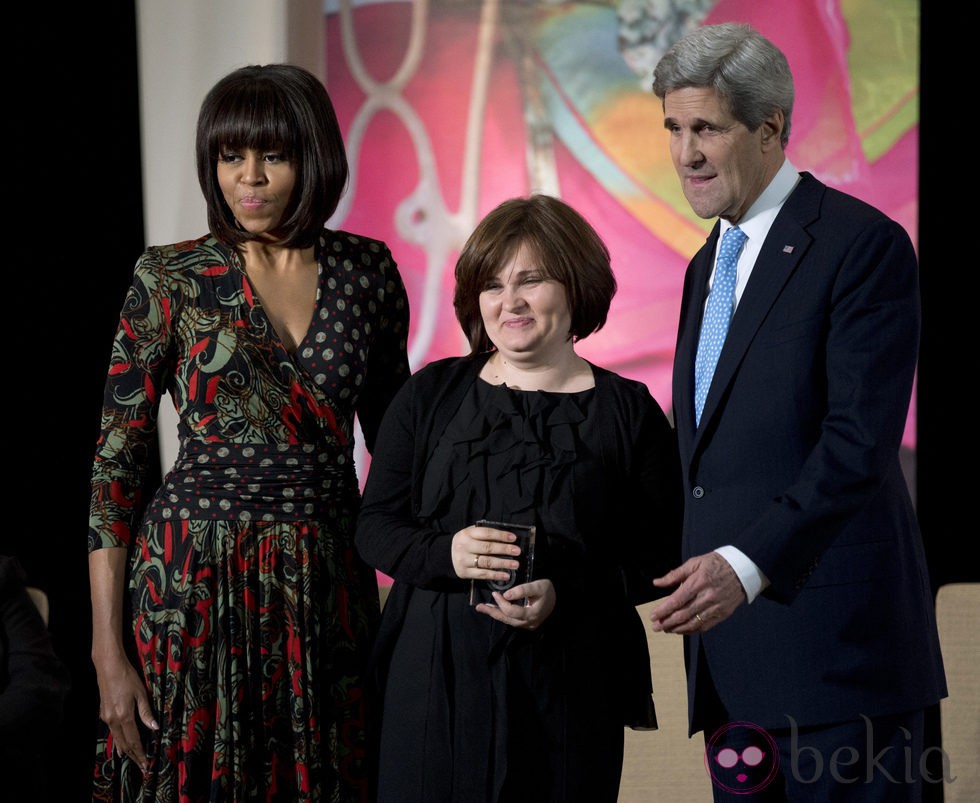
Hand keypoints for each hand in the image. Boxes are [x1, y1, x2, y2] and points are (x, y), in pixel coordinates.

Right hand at [94, 652, 158, 772]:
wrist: (108, 666)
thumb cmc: (127, 677)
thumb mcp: (141, 693)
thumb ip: (146, 712)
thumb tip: (154, 728)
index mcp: (124, 716)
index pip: (134, 741)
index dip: (140, 753)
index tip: (146, 764)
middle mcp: (113, 720)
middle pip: (124, 744)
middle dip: (134, 756)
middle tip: (142, 767)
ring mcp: (106, 717)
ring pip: (117, 739)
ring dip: (126, 750)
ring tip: (133, 759)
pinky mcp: (103, 713)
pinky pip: (112, 732)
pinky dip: (119, 741)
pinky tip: (121, 746)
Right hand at [451, 523, 521, 581]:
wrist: (446, 556)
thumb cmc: (465, 543)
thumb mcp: (471, 534)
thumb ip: (485, 534)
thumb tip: (507, 537)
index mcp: (467, 534)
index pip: (487, 533)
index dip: (501, 535)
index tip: (514, 538)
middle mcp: (464, 546)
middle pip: (488, 548)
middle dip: (504, 549)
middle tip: (517, 551)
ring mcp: (464, 560)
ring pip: (486, 562)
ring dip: (503, 563)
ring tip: (515, 564)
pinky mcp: (464, 572)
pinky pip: (482, 574)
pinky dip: (495, 575)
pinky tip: (506, 575)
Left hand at [476, 578, 555, 628]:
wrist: (558, 598)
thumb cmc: (548, 590)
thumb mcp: (538, 586)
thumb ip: (522, 590)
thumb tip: (505, 595)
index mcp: (532, 614)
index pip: (512, 611)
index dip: (502, 603)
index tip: (495, 593)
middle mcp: (529, 623)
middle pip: (507, 619)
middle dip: (492, 612)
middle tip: (479, 607)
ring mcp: (527, 625)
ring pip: (508, 621)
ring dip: (495, 613)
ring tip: (483, 608)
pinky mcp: (526, 622)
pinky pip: (511, 620)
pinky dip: (502, 614)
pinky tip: (494, 609)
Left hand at [648, 552, 745, 633]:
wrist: (742, 570)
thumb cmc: (716, 564)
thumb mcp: (694, 563)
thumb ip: (675, 574)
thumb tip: (657, 583)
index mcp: (698, 582)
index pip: (677, 600)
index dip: (663, 610)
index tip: (653, 615)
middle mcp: (707, 597)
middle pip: (683, 614)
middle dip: (667, 622)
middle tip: (656, 627)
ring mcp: (716, 607)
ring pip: (693, 623)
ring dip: (677, 629)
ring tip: (666, 630)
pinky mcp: (723, 614)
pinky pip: (705, 626)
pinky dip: (692, 630)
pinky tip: (682, 630)